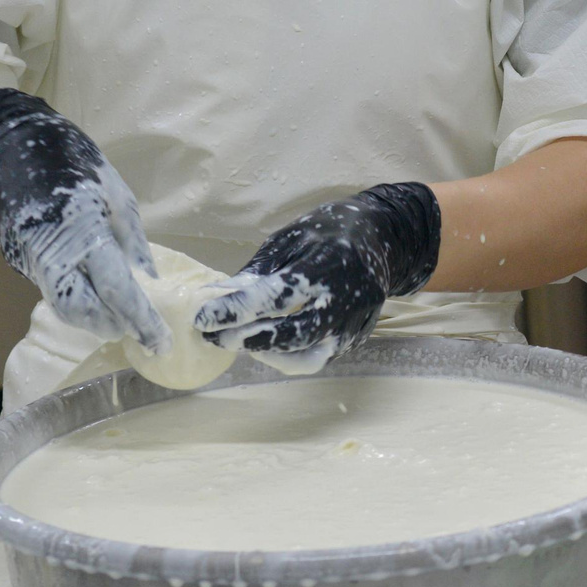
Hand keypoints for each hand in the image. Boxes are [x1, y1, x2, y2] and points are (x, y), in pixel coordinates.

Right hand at [0, 89, 167, 352]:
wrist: (11, 147)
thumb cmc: (75, 165)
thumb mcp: (118, 196)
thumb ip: (133, 242)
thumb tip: (149, 279)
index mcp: (85, 234)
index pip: (117, 291)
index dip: (140, 320)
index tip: (160, 341)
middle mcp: (52, 253)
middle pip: (82, 311)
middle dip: (111, 325)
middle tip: (137, 328)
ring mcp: (29, 259)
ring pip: (63, 305)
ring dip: (92, 317)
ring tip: (119, 314)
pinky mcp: (17, 259)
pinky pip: (51, 289)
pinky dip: (75, 298)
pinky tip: (94, 291)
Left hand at [195, 183, 441, 373]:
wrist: (384, 237)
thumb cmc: (330, 230)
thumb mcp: (290, 239)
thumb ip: (259, 272)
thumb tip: (220, 297)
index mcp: (328, 265)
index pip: (275, 297)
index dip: (236, 311)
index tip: (202, 318)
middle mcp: (346, 299)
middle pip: (293, 334)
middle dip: (247, 339)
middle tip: (213, 336)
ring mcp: (355, 322)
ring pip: (306, 355)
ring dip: (266, 353)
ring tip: (239, 340)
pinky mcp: (357, 336)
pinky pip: (318, 356)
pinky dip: (288, 355)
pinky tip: (266, 343)